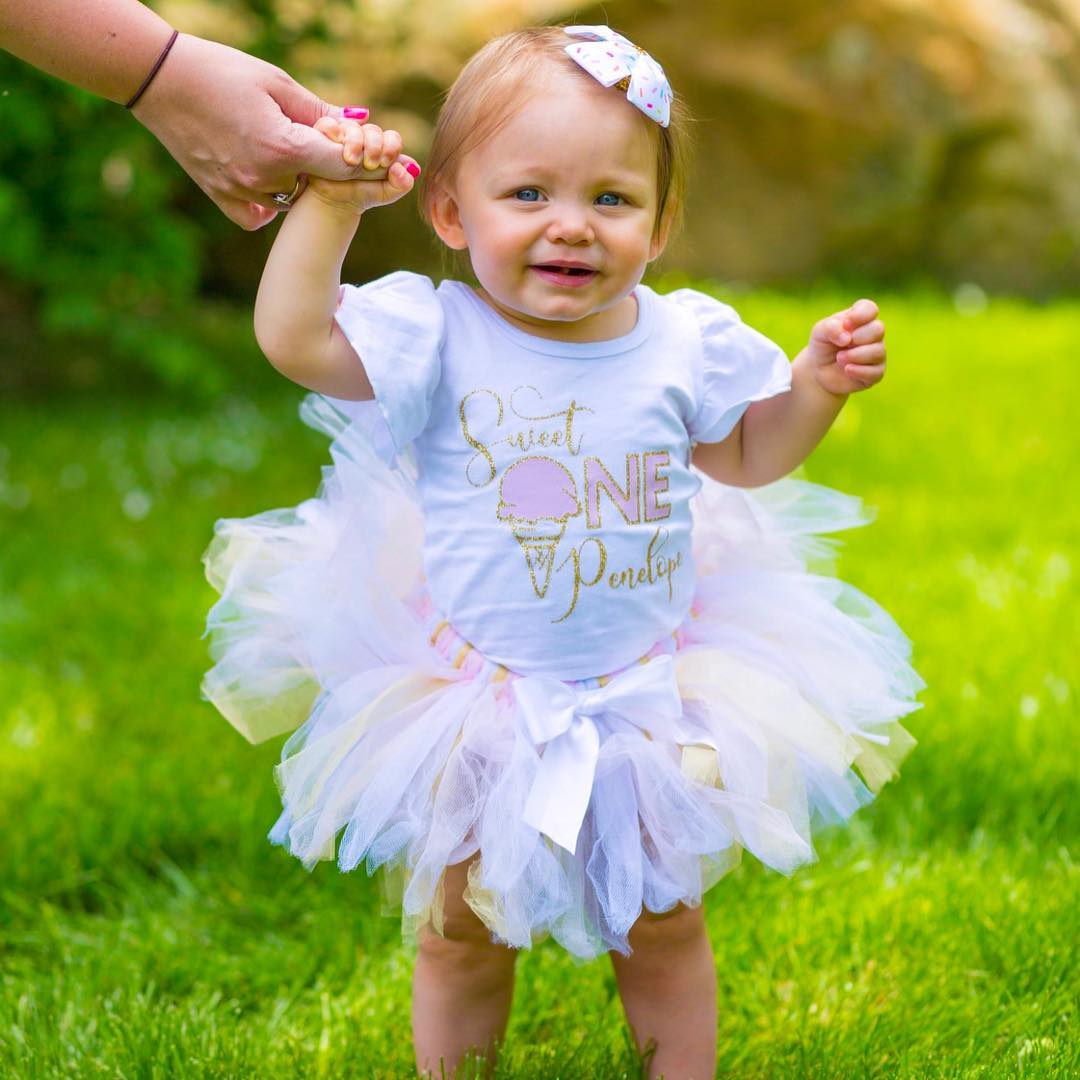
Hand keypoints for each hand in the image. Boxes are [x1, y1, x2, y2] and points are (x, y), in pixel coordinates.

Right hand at [132, 33, 391, 228]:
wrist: (158, 80)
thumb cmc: (220, 71)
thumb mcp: (277, 83)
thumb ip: (320, 112)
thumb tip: (357, 128)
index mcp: (284, 148)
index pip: (344, 167)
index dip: (363, 162)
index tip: (372, 156)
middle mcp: (264, 178)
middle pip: (318, 186)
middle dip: (328, 169)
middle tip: (324, 147)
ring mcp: (241, 192)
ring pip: (291, 200)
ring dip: (297, 183)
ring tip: (284, 150)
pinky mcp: (221, 197)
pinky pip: (259, 215)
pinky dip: (268, 203)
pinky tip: (265, 177)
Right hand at [303, 118, 420, 214]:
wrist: (334, 203)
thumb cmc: (362, 195)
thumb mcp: (386, 193)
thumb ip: (402, 183)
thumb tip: (411, 167)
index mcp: (382, 148)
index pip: (392, 138)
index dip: (391, 147)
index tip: (386, 163)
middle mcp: (364, 138)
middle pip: (373, 130)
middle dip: (374, 146)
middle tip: (370, 165)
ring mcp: (344, 135)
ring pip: (352, 126)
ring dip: (355, 142)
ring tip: (352, 161)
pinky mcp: (324, 135)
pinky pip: (327, 123)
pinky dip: (333, 129)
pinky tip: (337, 142)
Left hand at [803, 298, 885, 394]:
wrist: (819, 371)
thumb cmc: (823, 346)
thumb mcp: (819, 332)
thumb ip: (830, 328)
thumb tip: (847, 337)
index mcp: (861, 318)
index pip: (870, 309)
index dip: (860, 315)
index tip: (845, 324)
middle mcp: (873, 334)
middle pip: (878, 329)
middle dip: (858, 337)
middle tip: (841, 344)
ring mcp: (876, 353)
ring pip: (878, 351)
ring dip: (855, 355)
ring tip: (839, 358)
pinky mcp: (876, 372)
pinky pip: (875, 372)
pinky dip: (859, 371)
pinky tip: (847, 370)